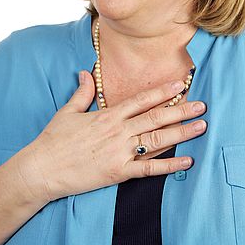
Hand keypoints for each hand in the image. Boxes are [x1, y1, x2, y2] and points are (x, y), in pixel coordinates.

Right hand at [17, 72, 206, 203]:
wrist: (41, 169)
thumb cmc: (53, 140)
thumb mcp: (68, 111)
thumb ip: (82, 92)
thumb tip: (87, 72)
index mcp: (108, 115)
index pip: (141, 99)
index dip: (163, 91)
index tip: (181, 84)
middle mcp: (118, 131)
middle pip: (156, 117)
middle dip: (181, 110)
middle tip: (203, 105)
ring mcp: (120, 152)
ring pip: (158, 140)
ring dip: (182, 133)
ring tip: (201, 126)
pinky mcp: (118, 172)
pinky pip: (149, 169)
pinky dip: (170, 166)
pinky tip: (187, 161)